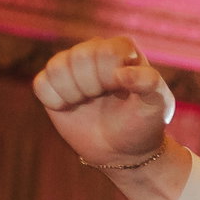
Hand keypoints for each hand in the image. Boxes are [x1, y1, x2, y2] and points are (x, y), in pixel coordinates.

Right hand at [33, 38, 176, 168]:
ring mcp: (71, 65)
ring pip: (57, 68)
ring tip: (88, 103)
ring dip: (74, 94)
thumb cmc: (144, 125)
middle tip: (103, 100)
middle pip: (79, 57)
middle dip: (92, 87)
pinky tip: (70, 108)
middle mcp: (94, 50)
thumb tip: (122, 74)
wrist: (124, 151)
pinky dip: (55, 102)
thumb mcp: (158, 105)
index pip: (105, 51)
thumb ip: (149, 83)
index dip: (110, 77)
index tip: (122, 93)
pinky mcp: (52, 83)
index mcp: (122, 48)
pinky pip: (41, 84)